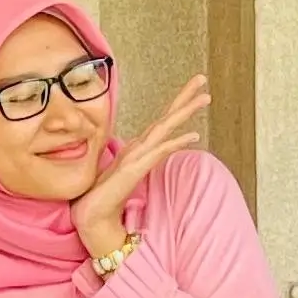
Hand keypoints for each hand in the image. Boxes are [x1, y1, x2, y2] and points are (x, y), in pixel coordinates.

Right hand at [72, 75, 208, 266]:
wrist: (93, 218)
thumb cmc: (106, 199)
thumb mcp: (127, 177)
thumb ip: (137, 164)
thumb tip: (147, 157)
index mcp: (136, 149)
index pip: (160, 123)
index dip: (177, 106)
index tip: (194, 92)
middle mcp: (136, 148)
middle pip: (165, 118)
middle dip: (184, 98)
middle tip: (201, 79)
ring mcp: (135, 157)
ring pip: (164, 128)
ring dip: (184, 112)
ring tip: (204, 97)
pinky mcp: (133, 169)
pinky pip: (159, 152)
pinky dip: (176, 142)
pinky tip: (194, 136)